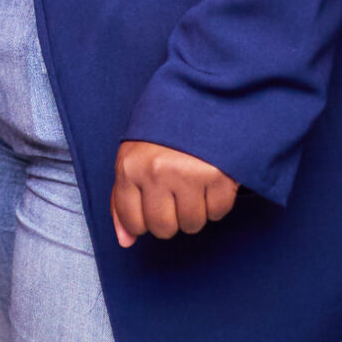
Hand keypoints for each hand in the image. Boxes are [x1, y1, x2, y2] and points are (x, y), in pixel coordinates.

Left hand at [110, 140, 238, 247]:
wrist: (202, 101)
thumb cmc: (163, 135)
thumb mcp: (132, 158)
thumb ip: (122, 200)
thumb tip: (125, 241)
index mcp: (130, 166)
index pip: (132, 222)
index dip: (143, 220)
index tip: (151, 204)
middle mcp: (156, 172)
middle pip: (163, 228)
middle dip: (170, 218)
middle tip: (174, 193)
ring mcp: (188, 174)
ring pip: (191, 225)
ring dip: (195, 210)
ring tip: (193, 183)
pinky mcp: (219, 176)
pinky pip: (217, 213)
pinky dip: (216, 202)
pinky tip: (210, 179)